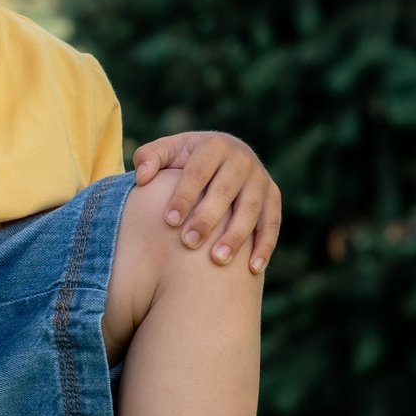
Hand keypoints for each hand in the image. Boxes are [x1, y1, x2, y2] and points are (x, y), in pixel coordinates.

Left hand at [132, 130, 281, 272]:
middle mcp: (242, 160)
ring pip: (251, 209)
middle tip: (188, 243)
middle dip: (208, 218)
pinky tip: (252, 269)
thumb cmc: (187, 159)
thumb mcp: (167, 151)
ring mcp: (261, 179)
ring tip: (218, 260)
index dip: (184, 196)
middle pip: (225, 191)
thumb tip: (142, 177)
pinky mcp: (273, 197)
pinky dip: (265, 245)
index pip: (198, 172)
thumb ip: (149, 158)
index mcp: (214, 146)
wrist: (225, 155)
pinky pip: (272, 223)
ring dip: (236, 236)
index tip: (169, 221)